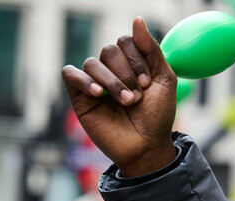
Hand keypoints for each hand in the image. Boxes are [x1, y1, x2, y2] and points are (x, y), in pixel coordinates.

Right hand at [61, 17, 177, 176]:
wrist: (147, 146)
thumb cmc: (158, 115)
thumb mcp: (165, 79)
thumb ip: (152, 50)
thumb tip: (137, 20)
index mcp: (132, 63)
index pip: (126, 42)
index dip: (137, 58)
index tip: (147, 82)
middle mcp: (112, 69)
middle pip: (109, 50)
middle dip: (126, 72)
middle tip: (137, 94)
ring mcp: (94, 82)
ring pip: (92, 63)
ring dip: (112, 81)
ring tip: (126, 101)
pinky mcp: (79, 97)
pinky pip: (69, 74)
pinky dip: (83, 80)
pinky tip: (98, 93)